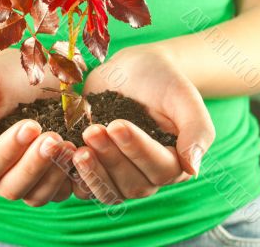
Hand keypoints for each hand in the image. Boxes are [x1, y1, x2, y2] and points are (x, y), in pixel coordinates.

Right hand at [0, 48, 74, 205]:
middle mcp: (0, 172)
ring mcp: (28, 176)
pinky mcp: (53, 173)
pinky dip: (73, 178)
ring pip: (38, 195)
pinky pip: (63, 190)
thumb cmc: (0, 75)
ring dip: (55, 174)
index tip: (31, 125)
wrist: (27, 73)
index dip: (7, 151)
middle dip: (34, 165)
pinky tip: (83, 153)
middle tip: (54, 138)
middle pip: (12, 188)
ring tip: (70, 145)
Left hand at [71, 46, 214, 203]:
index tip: (116, 124)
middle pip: (132, 185)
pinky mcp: (97, 165)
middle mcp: (147, 173)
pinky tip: (62, 152)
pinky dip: (73, 174)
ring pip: (108, 191)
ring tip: (75, 147)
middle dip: (110, 158)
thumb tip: (193, 169)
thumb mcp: (183, 96)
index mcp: (174, 160)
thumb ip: (196, 129)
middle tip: (93, 130)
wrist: (133, 69)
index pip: (159, 168)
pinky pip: (85, 184)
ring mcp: (120, 172)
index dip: (136, 150)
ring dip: (91, 172)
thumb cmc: (161, 79)